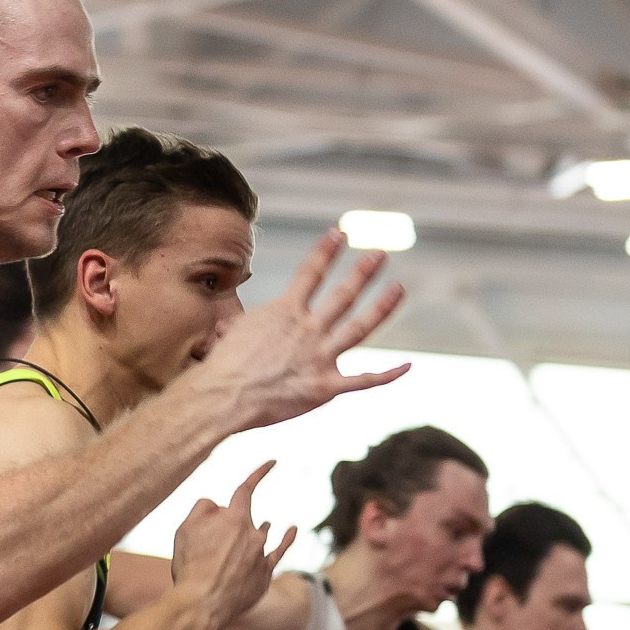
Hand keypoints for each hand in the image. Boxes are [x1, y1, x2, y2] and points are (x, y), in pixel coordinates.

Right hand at [168, 464, 295, 629]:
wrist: (201, 604)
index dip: (260, 473)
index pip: (247, 488)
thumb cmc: (191, 566)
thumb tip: (217, 506)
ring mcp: (261, 554)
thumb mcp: (185, 529)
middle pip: (243, 518)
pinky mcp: (265, 574)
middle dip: (228, 524)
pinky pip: (278, 552)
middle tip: (207, 545)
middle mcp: (253, 533)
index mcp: (234, 518)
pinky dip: (286, 539)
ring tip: (240, 539)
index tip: (273, 462)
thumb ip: (202, 508)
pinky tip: (291, 529)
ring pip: (259, 534)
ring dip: (253, 531)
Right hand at [181, 231, 408, 434]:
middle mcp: (308, 329)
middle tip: (381, 254)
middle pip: (343, 295)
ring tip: (398, 288)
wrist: (224, 395)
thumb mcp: (231, 332)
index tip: (340, 233)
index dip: (326, 251)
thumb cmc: (222, 366)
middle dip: (364, 273)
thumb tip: (226, 326)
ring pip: (360, 328)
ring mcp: (320, 357)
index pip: (311, 273)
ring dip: (382, 307)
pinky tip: (407, 366)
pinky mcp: (325, 388)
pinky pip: (365, 381)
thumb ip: (239, 324)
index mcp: (285, 312)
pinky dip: (388, 375)